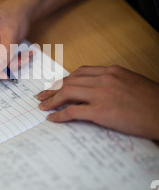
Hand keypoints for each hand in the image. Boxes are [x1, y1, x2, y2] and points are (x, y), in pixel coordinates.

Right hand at [0, 0, 32, 78]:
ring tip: (26, 56)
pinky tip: (22, 55)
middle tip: (19, 65)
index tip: (1, 75)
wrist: (22, 9)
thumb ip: (4, 52)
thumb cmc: (15, 14)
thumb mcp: (11, 33)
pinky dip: (9, 61)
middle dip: (1, 66)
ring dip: (8, 64)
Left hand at [37, 65, 158, 139]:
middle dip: (53, 89)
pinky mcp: (101, 111)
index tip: (57, 86)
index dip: (65, 80)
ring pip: (67, 93)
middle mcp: (104, 79)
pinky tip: (53, 118)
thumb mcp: (132, 83)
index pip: (81, 72)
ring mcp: (102, 94)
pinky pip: (73, 111)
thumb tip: (98, 91)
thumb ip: (114, 83)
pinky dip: (59, 114)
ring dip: (52, 100)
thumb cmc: (153, 102)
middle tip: (42, 96)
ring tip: (43, 106)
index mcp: (112, 71)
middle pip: (70, 81)